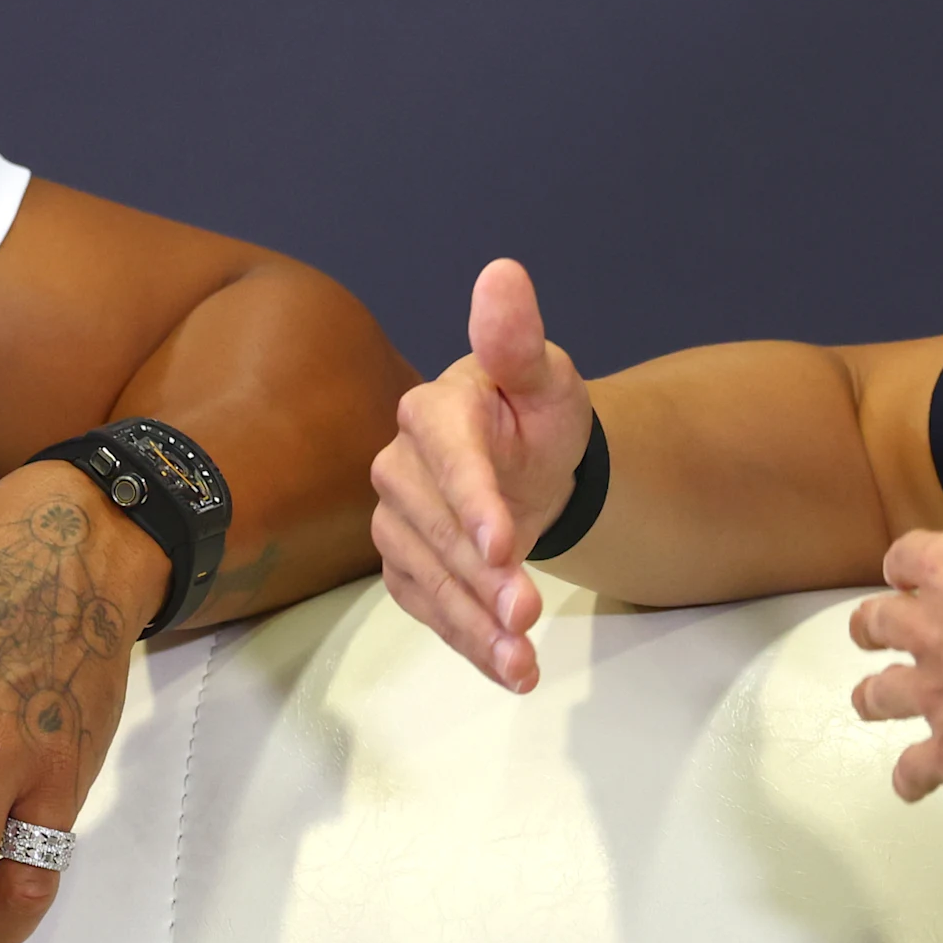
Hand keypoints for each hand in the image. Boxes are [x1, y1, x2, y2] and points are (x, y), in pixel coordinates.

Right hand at [370, 259, 594, 692]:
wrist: (529, 461)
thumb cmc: (534, 412)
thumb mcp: (544, 377)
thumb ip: (519, 339)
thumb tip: (504, 274)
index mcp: (436, 411)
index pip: (448, 456)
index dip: (472, 501)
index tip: (503, 546)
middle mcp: (402, 465)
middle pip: (434, 529)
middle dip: (479, 577)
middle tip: (527, 615)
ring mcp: (398, 520)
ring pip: (425, 578)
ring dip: (472, 624)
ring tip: (523, 662)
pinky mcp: (405, 564)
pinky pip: (428, 609)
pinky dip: (467, 642)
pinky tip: (509, 668)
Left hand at [849, 375, 942, 799]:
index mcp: (942, 570)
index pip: (902, 558)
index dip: (911, 563)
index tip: (918, 569)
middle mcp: (923, 632)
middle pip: (875, 624)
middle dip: (876, 625)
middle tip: (880, 631)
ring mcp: (934, 697)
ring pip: (880, 694)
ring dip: (877, 693)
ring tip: (874, 697)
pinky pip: (916, 770)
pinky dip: (912, 776)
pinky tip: (912, 781)